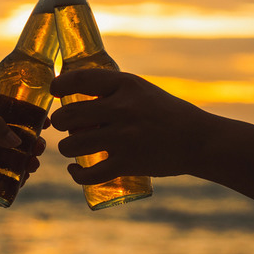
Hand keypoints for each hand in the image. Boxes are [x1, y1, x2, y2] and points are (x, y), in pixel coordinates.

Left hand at [0, 107, 47, 186]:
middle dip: (29, 145)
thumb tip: (17, 141)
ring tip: (32, 167)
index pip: (9, 115)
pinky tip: (20, 182)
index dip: (28, 119)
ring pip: (6, 161)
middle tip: (39, 150)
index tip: (45, 123)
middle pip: (12, 141)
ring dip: (22, 164)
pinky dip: (8, 181)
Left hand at [50, 69, 211, 183]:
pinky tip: (75, 170)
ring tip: (71, 147)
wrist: (199, 140)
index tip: (54, 89)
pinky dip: (77, 174)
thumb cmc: (167, 113)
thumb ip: (112, 91)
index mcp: (126, 84)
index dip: (60, 84)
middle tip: (63, 125)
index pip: (81, 79)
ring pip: (73, 145)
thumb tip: (74, 98)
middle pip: (70, 115)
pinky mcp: (128, 163)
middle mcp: (123, 108)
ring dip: (66, 148)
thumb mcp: (142, 90)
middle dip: (60, 121)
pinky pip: (90, 174)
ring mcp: (125, 138)